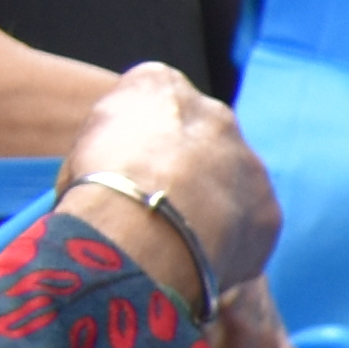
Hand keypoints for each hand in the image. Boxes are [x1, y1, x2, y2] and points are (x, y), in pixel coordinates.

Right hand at [52, 60, 284, 302]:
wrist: (144, 227)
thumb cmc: (94, 189)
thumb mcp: (80, 149)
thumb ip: (112, 148)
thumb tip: (122, 179)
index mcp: (158, 85)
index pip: (153, 103)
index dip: (136, 144)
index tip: (124, 172)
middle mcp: (214, 114)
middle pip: (197, 144)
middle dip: (181, 173)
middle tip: (152, 207)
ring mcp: (249, 162)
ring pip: (228, 185)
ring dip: (208, 209)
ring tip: (172, 242)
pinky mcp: (268, 211)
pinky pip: (247, 229)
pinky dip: (227, 245)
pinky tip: (195, 262)